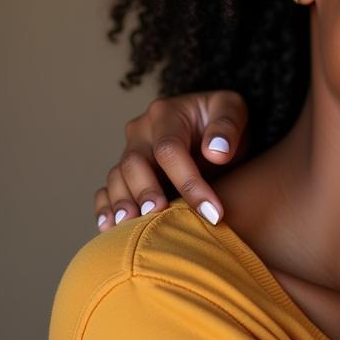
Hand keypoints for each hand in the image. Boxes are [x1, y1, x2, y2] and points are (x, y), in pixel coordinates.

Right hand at [94, 91, 247, 230]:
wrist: (214, 129)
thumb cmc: (224, 121)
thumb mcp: (233, 110)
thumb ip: (228, 126)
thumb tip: (217, 153)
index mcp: (166, 114)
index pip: (170, 149)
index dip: (189, 182)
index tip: (212, 211)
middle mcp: (141, 132)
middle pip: (134, 164)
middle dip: (146, 192)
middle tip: (158, 215)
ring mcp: (130, 153)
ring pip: (116, 178)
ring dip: (123, 204)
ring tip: (130, 228)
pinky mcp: (126, 174)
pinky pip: (107, 190)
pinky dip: (105, 209)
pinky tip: (110, 229)